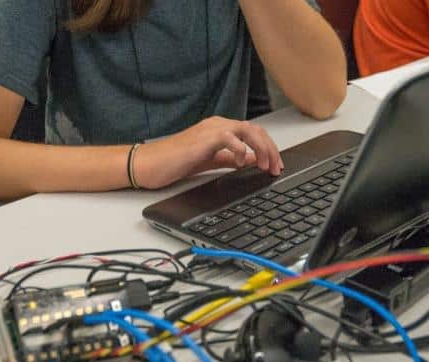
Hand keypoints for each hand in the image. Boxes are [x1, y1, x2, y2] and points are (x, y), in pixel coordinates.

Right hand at [135, 116, 283, 188]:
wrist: (152, 163)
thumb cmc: (175, 162)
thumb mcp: (211, 160)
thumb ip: (231, 158)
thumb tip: (253, 160)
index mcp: (220, 129)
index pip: (253, 133)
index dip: (269, 148)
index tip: (276, 165)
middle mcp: (218, 124)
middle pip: (255, 130)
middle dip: (270, 149)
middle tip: (276, 168)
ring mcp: (211, 129)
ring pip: (248, 131)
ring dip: (262, 149)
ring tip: (265, 166)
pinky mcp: (205, 137)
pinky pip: (231, 138)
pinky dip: (241, 150)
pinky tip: (241, 163)